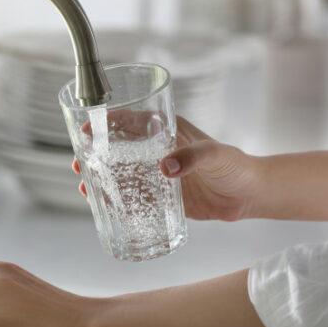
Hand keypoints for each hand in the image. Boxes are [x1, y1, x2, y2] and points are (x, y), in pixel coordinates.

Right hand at [73, 115, 262, 220]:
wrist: (249, 195)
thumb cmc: (235, 166)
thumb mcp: (215, 155)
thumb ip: (192, 158)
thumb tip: (165, 168)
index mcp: (166, 131)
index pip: (130, 121)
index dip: (106, 123)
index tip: (87, 129)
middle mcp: (156, 151)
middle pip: (117, 149)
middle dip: (95, 155)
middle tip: (78, 163)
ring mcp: (156, 174)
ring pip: (120, 174)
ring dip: (101, 179)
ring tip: (84, 187)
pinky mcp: (161, 196)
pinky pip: (133, 197)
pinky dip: (116, 200)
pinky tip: (102, 206)